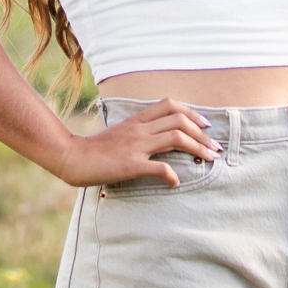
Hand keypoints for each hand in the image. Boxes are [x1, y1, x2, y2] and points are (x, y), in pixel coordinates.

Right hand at [51, 98, 220, 186]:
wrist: (73, 157)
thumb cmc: (96, 149)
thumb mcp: (120, 133)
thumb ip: (139, 132)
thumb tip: (159, 139)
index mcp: (136, 120)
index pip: (169, 105)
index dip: (191, 112)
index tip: (205, 125)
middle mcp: (139, 129)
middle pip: (179, 121)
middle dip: (202, 134)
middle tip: (215, 147)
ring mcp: (136, 146)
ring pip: (176, 138)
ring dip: (198, 148)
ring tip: (209, 160)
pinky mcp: (131, 165)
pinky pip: (159, 167)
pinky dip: (172, 175)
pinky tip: (176, 182)